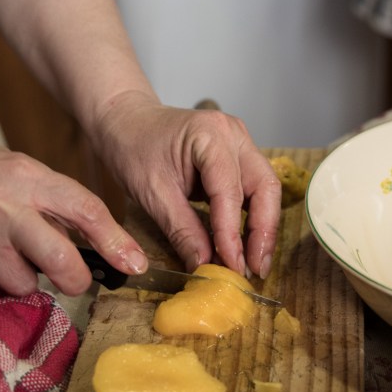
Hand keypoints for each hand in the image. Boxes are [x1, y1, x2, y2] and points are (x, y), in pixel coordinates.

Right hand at [0, 130, 146, 296]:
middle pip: (64, 262)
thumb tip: (86, 238)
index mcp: (26, 176)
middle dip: (77, 280)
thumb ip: (46, 196)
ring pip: (26, 283)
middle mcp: (5, 207)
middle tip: (75, 280)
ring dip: (22, 277)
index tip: (136, 263)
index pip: (87, 211)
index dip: (117, 241)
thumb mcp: (8, 165)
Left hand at [92, 91, 281, 277]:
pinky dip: (252, 218)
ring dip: (262, 228)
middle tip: (254, 269)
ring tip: (253, 263)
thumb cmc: (132, 147)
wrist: (125, 122)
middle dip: (263, 232)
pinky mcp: (238, 157)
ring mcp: (240, 143)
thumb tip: (205, 266)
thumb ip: (182, 231)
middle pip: (265, 187)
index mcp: (210, 134)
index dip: (232, 233)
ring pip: (266, 189)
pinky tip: (245, 244)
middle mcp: (234, 135)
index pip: (230, 191)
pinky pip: (253, 189)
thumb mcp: (152, 194)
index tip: (232, 266)